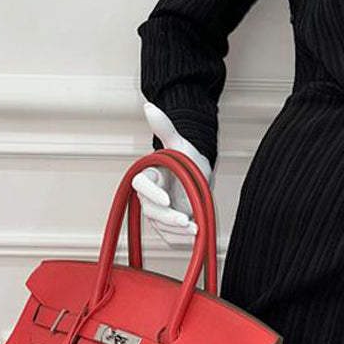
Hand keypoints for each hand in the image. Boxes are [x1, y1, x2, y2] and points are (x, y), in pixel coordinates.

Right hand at [131, 102, 211, 247]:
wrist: (202, 177)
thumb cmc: (188, 159)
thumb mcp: (179, 145)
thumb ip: (164, 128)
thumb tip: (149, 106)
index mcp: (149, 175)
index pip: (141, 185)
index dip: (151, 193)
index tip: (166, 199)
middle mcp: (149, 195)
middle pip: (150, 209)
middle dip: (166, 216)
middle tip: (185, 219)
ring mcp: (157, 211)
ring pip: (159, 224)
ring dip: (175, 228)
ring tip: (194, 228)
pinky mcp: (166, 224)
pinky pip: (169, 234)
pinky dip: (180, 236)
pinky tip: (195, 233)